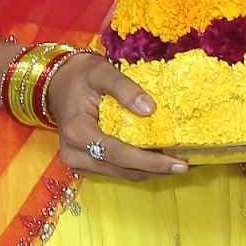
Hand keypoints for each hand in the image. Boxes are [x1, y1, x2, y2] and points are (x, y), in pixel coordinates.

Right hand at [47, 50, 186, 179]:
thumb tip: (150, 109)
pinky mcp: (86, 164)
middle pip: (123, 170)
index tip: (180, 163)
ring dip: (151, 171)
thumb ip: (124, 88)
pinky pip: (117, 170)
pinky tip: (161, 160)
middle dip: (157, 170)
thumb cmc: (80, 75)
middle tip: (188, 165)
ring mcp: (79, 162)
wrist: (57, 83)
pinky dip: (140, 167)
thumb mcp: (101, 71)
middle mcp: (74, 154)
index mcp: (77, 132)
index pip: (119, 153)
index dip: (151, 161)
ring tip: (180, 164)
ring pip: (122, 174)